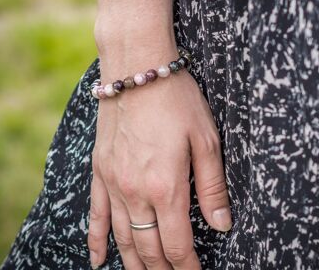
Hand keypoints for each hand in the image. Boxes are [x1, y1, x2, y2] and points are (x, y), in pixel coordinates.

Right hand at [87, 46, 232, 268]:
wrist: (138, 68)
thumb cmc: (177, 99)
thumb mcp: (206, 139)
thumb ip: (213, 186)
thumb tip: (222, 224)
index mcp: (166, 186)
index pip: (177, 244)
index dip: (188, 266)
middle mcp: (135, 191)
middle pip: (148, 247)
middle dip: (163, 269)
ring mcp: (113, 182)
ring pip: (123, 237)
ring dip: (134, 263)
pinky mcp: (100, 169)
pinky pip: (96, 214)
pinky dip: (97, 240)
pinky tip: (98, 260)